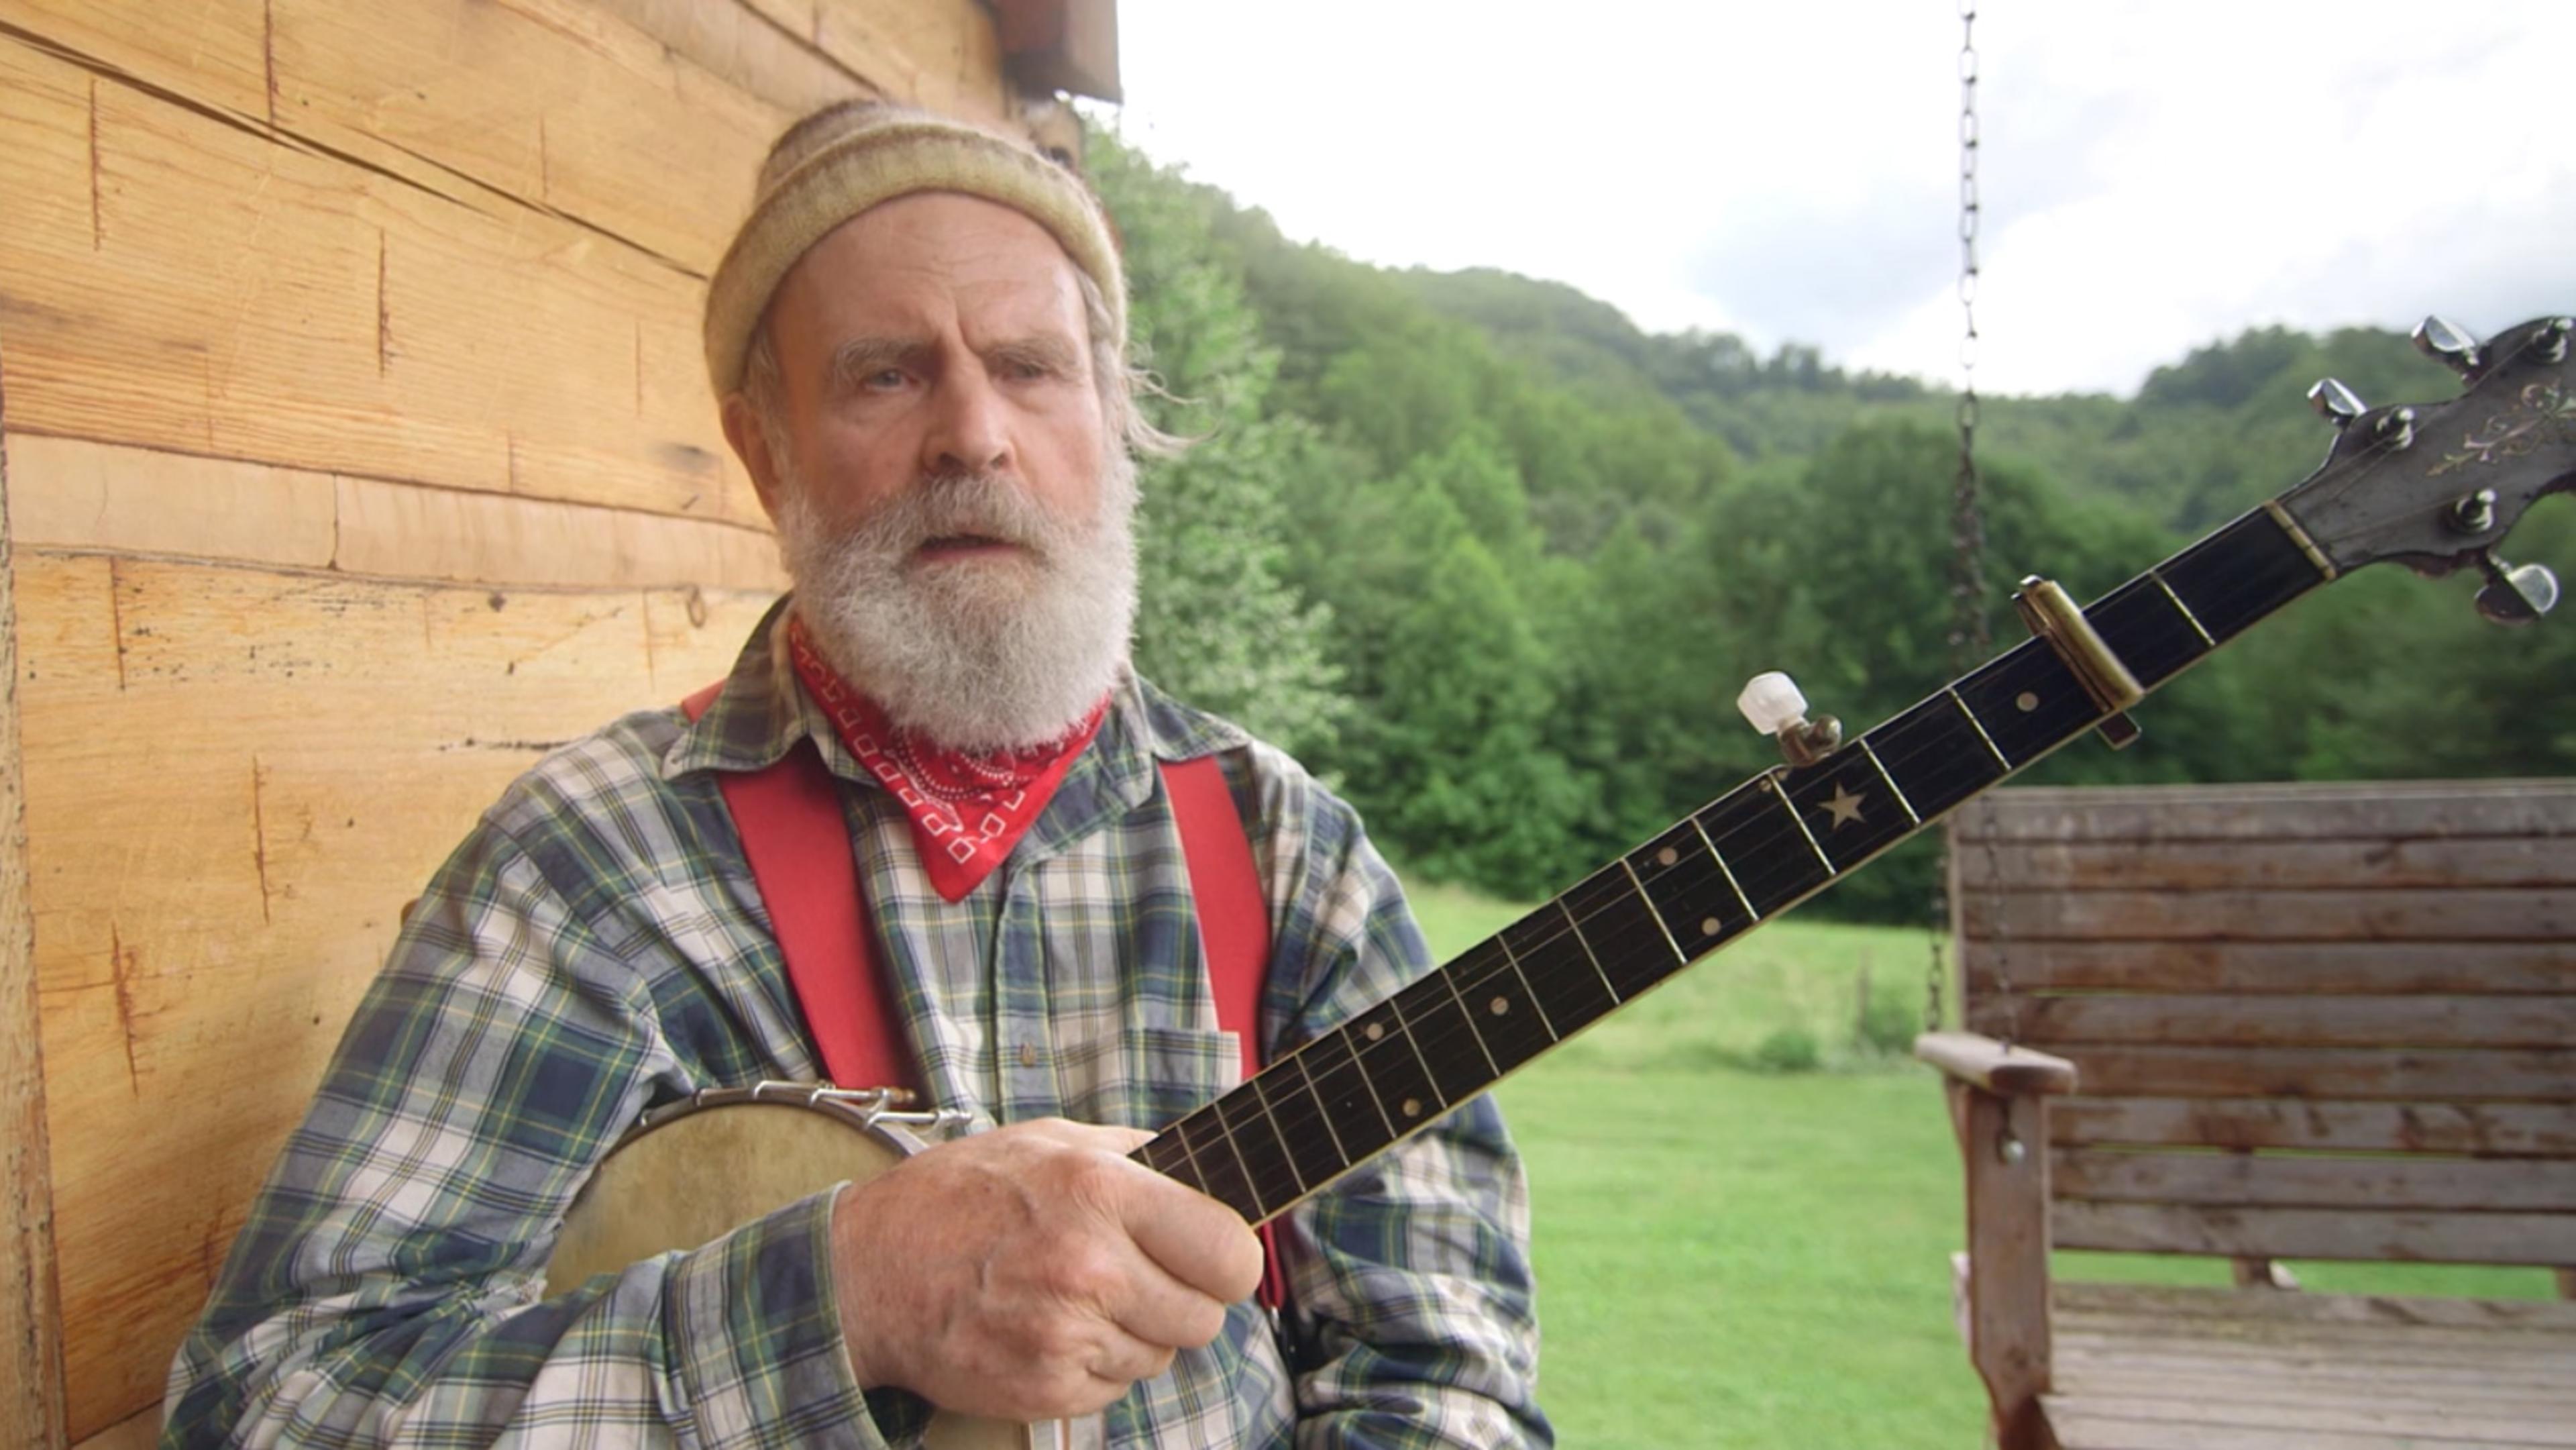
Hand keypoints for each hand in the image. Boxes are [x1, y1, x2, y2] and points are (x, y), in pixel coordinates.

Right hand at [828, 1117, 1263, 1420]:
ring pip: (1159, 1356)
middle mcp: (1089, 1265)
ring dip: (1132, 1333)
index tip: (1213, 1257)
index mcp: (1102, 1191)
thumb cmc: (958, 1197)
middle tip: (1136, 1279)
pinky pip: (1115, 1388)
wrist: (866, 1272)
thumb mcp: (1047, 1140)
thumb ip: (1134, 1154)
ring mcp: (1067, 1335)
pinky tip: (1048, 1328)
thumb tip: (1208, 1173)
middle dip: (1181, 1300)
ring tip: (1073, 1297)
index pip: (1230, 1252)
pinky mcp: (1046, 1389)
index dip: (1230, 1261)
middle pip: (1205, 1318)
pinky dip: (1093, 1366)